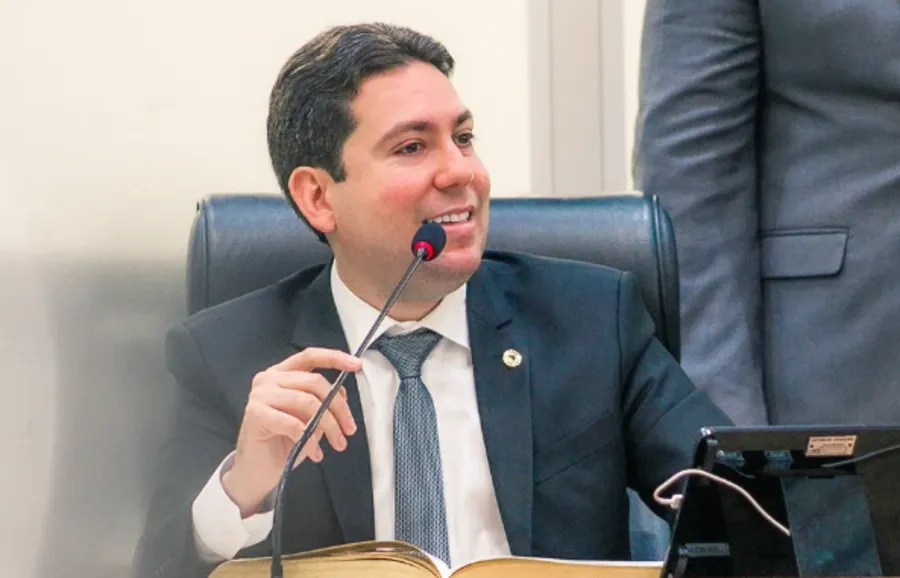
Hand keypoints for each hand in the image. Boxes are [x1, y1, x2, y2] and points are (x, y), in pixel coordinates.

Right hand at [222, 347, 360, 516]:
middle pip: (314, 382)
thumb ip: (322, 400)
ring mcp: (260, 395)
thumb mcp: (309, 418)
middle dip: (339, 407)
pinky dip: (309, 440)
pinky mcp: (256, 414)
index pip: (310, 356)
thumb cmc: (282, 442)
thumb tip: (342, 394)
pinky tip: (316, 453)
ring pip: (307, 401)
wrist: (257, 470)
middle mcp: (269, 379)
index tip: (355, 365)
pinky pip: (293, 423)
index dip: (335, 358)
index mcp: (281, 374)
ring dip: (329, 425)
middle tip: (349, 429)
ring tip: (337, 443)